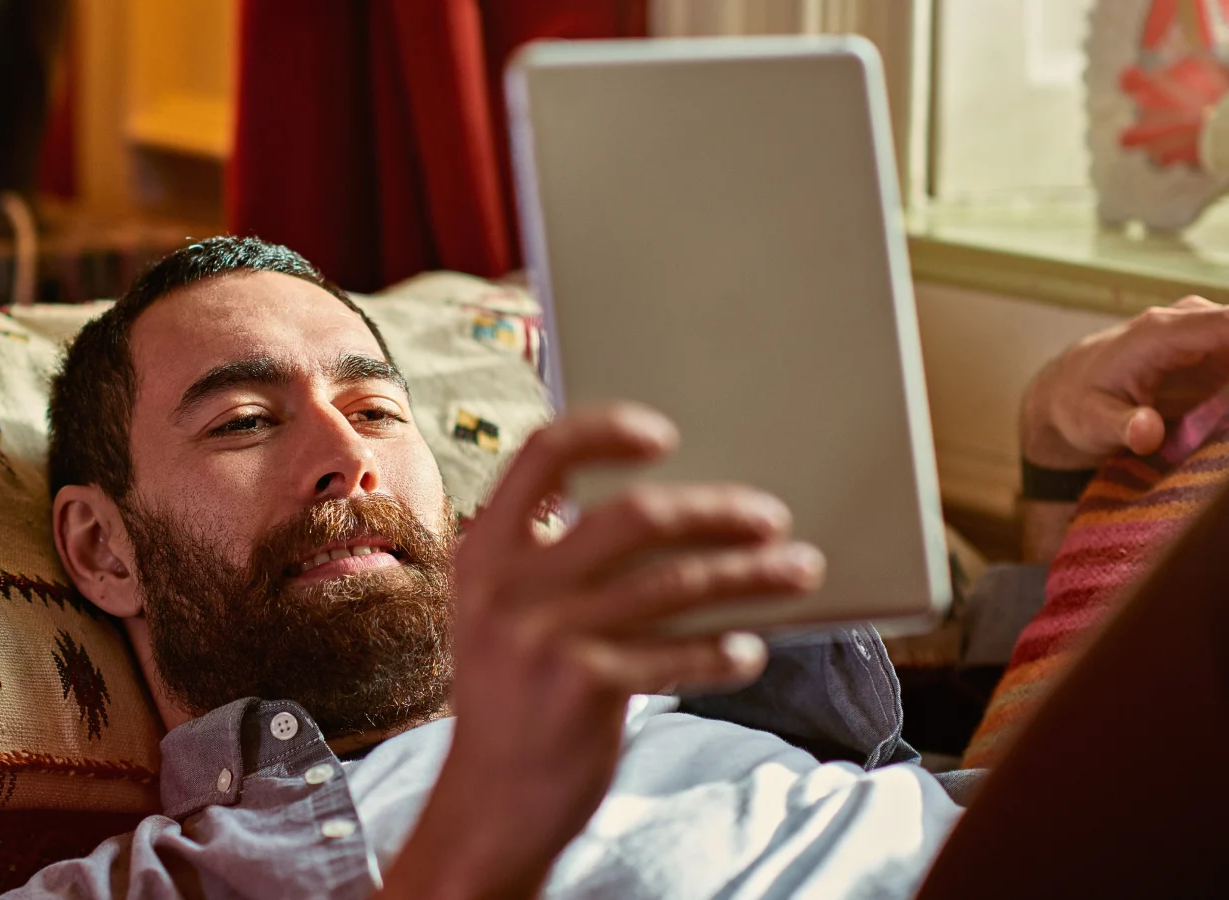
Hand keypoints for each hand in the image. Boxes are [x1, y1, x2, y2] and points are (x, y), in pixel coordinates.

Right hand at [380, 404, 823, 898]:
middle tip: (771, 516)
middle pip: (634, 515)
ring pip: (674, 583)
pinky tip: (749, 649)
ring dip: (750, 574)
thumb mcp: (505, 615)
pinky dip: (723, 649)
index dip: (606, 430)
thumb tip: (674, 514)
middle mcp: (510, 586)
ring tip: (800, 571)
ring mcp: (546, 636)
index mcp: (486, 552)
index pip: (542, 453)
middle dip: (715, 510)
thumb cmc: (516, 698)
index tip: (664, 436)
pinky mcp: (585, 687)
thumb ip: (556, 562)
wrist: (488, 805)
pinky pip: (678, 653)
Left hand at [1021, 297, 1228, 470]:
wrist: (1066, 394)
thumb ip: (1122, 426)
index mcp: (1160, 333)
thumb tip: (1147, 433)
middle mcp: (1188, 322)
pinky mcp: (1215, 351)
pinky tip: (1225, 417)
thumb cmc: (1078, 405)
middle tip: (1228, 416)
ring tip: (1224, 418)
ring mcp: (1205, 334)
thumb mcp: (1092, 422)